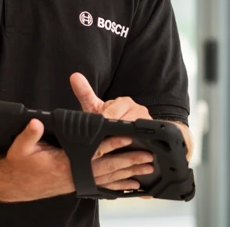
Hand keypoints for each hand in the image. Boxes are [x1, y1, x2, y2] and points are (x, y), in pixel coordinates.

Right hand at [0, 118, 155, 200]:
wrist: (16, 184)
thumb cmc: (20, 165)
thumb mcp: (20, 147)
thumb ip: (30, 134)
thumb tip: (36, 123)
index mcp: (66, 163)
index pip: (94, 150)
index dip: (111, 143)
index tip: (127, 136)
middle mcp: (76, 174)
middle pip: (108, 166)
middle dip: (129, 160)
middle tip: (148, 156)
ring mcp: (79, 181)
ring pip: (110, 177)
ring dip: (129, 172)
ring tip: (147, 168)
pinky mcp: (79, 184)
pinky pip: (103, 186)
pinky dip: (119, 185)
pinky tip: (132, 185)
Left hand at [73, 73, 196, 160]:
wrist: (130, 129)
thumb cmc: (110, 118)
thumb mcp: (96, 107)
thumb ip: (85, 93)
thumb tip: (74, 76)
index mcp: (124, 102)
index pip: (113, 112)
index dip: (105, 121)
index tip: (100, 127)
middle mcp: (138, 109)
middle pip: (126, 123)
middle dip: (114, 133)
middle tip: (105, 143)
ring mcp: (147, 122)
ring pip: (137, 133)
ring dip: (127, 142)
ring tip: (117, 150)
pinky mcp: (154, 134)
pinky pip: (149, 140)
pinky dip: (141, 148)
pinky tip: (133, 154)